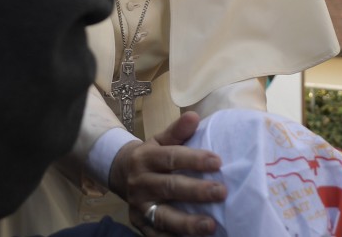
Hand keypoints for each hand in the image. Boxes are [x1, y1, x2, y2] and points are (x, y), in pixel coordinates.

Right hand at [108, 111, 225, 236]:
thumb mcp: (159, 141)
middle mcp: (141, 183)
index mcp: (146, 158)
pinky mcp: (140, 224)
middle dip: (196, 191)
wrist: (120, 173)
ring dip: (188, 223)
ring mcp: (140, 206)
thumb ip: (177, 132)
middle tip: (222, 192)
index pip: (171, 158)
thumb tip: (194, 116)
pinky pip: (158, 235)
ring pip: (163, 216)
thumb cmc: (150, 157)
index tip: (218, 162)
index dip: (194, 159)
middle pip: (169, 187)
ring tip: (211, 225)